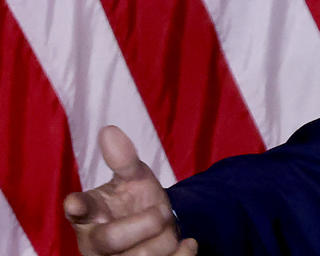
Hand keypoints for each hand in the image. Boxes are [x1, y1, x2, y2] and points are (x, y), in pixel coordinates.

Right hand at [63, 126, 196, 254]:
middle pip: (111, 240)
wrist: (158, 227)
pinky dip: (181, 255)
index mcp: (89, 215)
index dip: (77, 206)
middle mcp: (95, 244)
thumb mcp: (134, 178)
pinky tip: (188, 244)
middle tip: (161, 211)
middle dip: (145, 222)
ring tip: (167, 228)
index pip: (78, 210)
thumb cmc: (137, 201)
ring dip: (166, 238)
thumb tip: (109, 131)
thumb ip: (123, 159)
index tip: (75, 202)